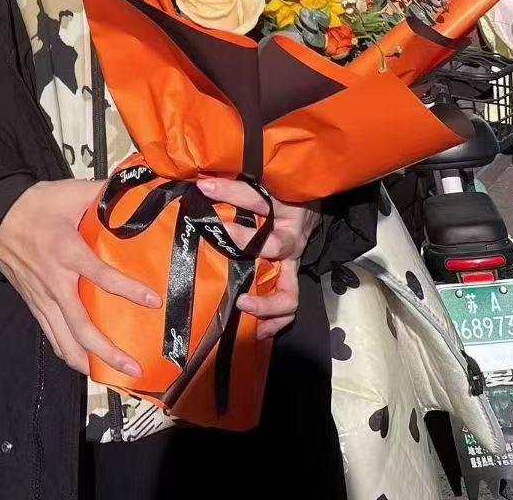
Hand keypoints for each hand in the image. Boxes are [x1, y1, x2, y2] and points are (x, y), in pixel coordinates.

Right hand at [0, 179, 160, 375]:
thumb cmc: (36, 205)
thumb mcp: (70, 192)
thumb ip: (103, 193)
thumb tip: (135, 187)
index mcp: (66, 250)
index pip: (100, 275)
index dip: (127, 289)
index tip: (153, 301)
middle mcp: (55, 281)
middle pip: (81, 326)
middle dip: (108, 350)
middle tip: (133, 366)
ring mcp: (43, 298)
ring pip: (66, 340)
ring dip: (91, 362)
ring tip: (116, 377)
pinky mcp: (35, 305)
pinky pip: (53, 337)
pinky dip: (70, 355)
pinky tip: (87, 366)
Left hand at [197, 177, 318, 338]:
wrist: (309, 207)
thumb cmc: (282, 194)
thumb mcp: (264, 184)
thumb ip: (236, 185)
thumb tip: (202, 181)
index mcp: (282, 208)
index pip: (254, 196)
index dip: (229, 191)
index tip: (205, 187)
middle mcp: (290, 239)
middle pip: (275, 246)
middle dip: (246, 245)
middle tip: (222, 241)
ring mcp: (292, 264)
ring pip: (288, 292)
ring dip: (266, 304)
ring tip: (242, 305)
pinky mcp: (291, 279)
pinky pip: (288, 306)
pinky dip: (274, 321)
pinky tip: (258, 330)